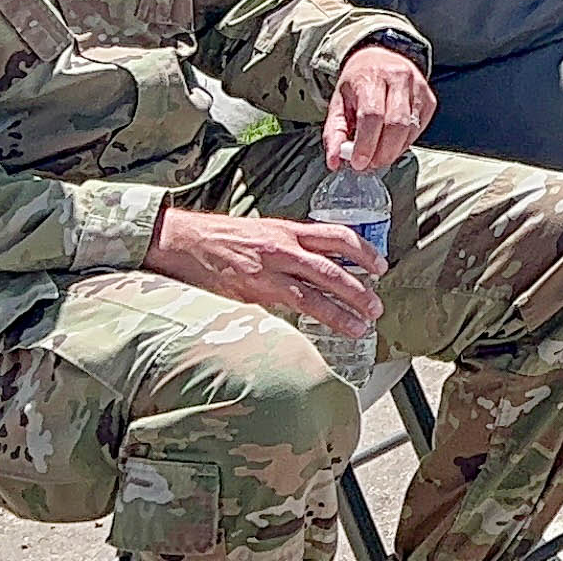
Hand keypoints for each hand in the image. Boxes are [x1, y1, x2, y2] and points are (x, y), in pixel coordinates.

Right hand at [147, 208, 383, 338]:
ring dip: (342, 310)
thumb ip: (290, 246)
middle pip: (332, 268)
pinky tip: (323, 333)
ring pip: (314, 292)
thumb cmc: (220, 237)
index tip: (380, 264)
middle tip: (377, 305)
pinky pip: (288, 307)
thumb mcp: (262, 232)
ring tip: (362, 325)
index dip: (363, 250)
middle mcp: (282, 247)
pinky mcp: (251, 292)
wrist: (182, 241)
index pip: (336, 235)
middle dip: (359, 288)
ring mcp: (267, 271)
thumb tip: (316, 265)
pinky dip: (310, 319)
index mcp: (287, 229)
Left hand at [324, 46, 433, 171]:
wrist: (379, 59)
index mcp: (370, 77)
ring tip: (379, 156)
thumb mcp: (338, 105)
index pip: (372, 115)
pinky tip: (393, 143)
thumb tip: (335, 161)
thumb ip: (334, 134)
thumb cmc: (358, 85)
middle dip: (383, 152)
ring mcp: (417, 86)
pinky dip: (406, 143)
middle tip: (370, 165)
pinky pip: (420, 128)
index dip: (366, 143)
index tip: (359, 162)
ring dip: (394, 150)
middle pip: (396, 123)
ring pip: (410, 128)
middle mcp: (398, 77)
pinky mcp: (429, 98)